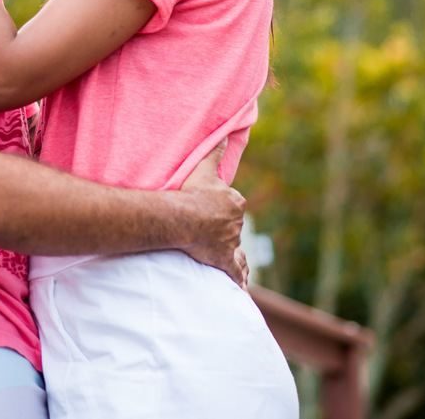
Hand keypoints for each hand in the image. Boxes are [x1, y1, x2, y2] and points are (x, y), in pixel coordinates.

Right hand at [177, 139, 247, 286]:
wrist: (182, 217)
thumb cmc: (191, 192)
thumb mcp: (204, 168)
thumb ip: (216, 152)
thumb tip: (227, 135)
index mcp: (235, 201)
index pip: (232, 204)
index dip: (220, 206)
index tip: (209, 206)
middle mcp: (237, 222)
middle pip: (232, 225)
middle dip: (223, 227)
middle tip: (207, 229)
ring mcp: (231, 241)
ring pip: (235, 247)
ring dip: (231, 251)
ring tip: (228, 255)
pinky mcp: (224, 259)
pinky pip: (234, 271)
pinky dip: (240, 280)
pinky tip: (243, 289)